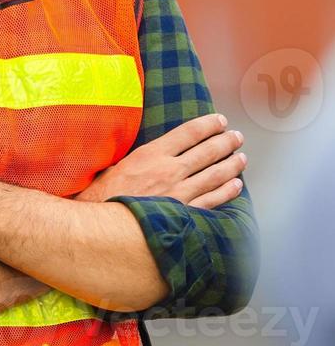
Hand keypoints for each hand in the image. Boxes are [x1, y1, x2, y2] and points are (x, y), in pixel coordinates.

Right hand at [77, 113, 245, 209]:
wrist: (104, 225)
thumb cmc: (103, 194)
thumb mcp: (116, 165)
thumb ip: (140, 158)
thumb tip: (151, 152)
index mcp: (151, 154)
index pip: (187, 133)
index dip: (207, 125)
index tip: (220, 120)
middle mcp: (169, 170)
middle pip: (206, 152)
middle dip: (225, 141)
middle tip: (236, 136)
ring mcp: (180, 193)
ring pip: (214, 175)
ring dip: (231, 164)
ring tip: (242, 157)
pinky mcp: (184, 213)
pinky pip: (213, 200)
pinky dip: (227, 191)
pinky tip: (236, 185)